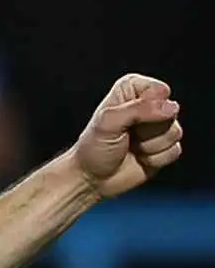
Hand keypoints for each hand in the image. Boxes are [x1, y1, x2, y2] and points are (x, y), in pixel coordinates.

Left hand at [69, 73, 181, 198]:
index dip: (148, 107)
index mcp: (131, 89)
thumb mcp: (107, 123)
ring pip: (175, 132)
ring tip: (132, 147)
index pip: (159, 90)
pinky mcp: (165, 146)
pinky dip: (155, 159)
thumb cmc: (94, 148)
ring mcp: (158, 126)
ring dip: (150, 146)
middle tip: (127, 135)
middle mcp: (148, 104)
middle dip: (149, 130)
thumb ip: (137, 110)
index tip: (127, 119)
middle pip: (171, 112)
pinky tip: (140, 158)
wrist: (93, 178)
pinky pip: (175, 150)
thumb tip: (171, 107)